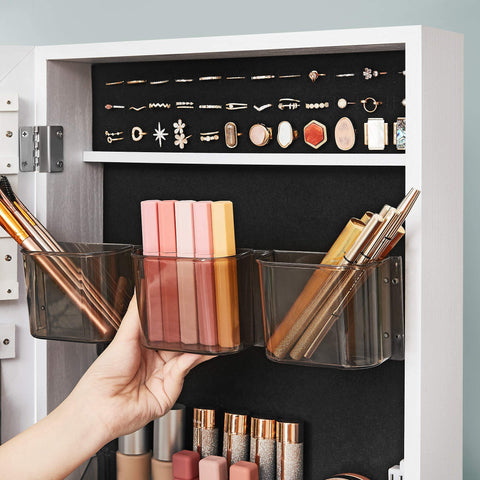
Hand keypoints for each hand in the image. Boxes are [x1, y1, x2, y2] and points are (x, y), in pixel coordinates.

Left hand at [71, 294, 212, 442]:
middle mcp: (155, 360)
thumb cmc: (102, 376)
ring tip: (206, 332)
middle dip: (191, 332)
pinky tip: (197, 351)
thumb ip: (136, 313)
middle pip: (179, 342)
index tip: (187, 304)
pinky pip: (185, 370)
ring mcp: (164, 375)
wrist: (100, 408)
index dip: (177, 318)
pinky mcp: (171, 390)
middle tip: (202, 317)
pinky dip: (193, 359)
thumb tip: (141, 288)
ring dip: (197, 345)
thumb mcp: (123, 336)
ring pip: (187, 355)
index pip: (166, 328)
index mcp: (143, 346)